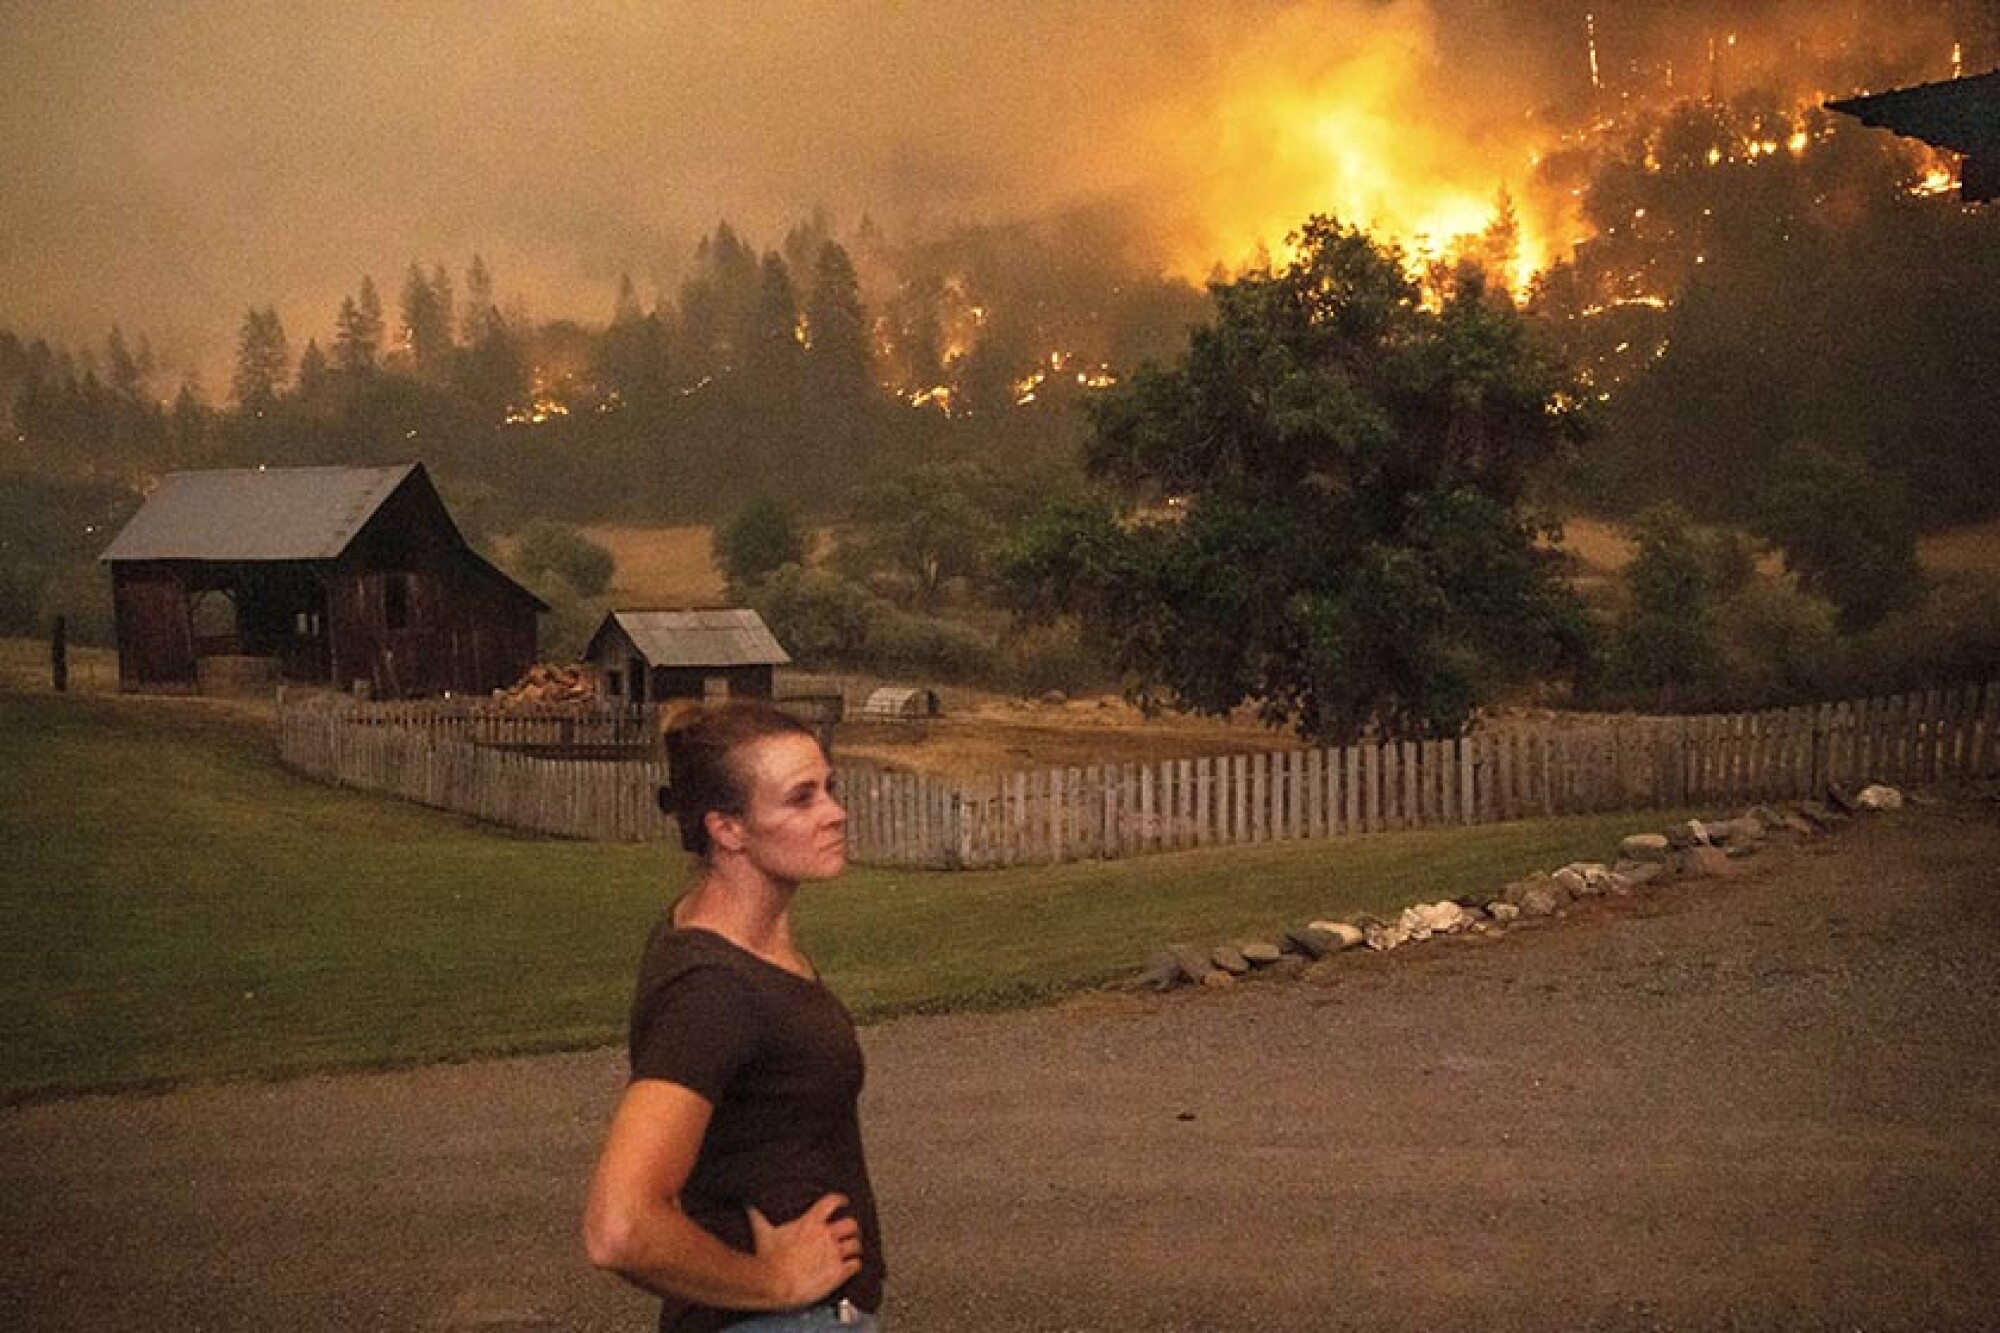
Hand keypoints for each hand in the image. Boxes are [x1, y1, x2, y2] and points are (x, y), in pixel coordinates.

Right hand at [747, 1194, 862, 1308]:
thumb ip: (758, 1216)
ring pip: (855, 1244)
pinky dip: (855, 1264)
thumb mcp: (763, 1233)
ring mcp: (834, 1254)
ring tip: (852, 1249)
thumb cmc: (769, 1259)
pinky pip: (855, 1264)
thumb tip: (748, 1205)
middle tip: (850, 1231)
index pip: (832, 1202)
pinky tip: (852, 1266)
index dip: (841, 1200)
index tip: (844, 1202)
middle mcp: (826, 1235)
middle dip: (851, 1227)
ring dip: (854, 1246)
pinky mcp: (838, 1272)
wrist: (775, 1283)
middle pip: (850, 1224)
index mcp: (810, 1223)